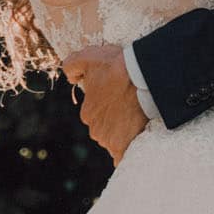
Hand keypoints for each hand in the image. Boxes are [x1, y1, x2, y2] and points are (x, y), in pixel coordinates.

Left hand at [64, 43, 149, 164]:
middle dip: (117, 120)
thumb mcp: (89, 57)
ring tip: (141, 117)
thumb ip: (72, 65)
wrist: (143, 76)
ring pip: (117, 139)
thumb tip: (70, 77)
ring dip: (126, 132)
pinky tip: (136, 142)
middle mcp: (96, 130)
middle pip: (107, 128)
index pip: (97, 113)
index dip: (110, 104)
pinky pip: (123, 157)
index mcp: (88, 112)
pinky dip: (128, 152)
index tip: (123, 96)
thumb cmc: (116, 66)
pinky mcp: (124, 147)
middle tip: (133, 106)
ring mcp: (110, 141)